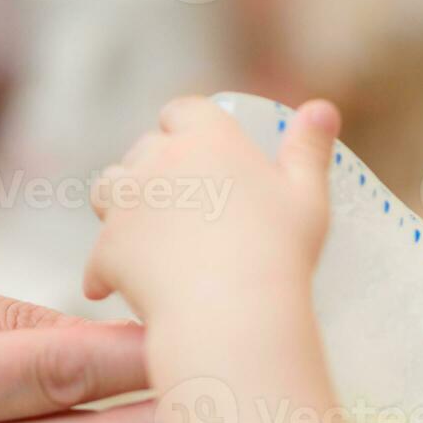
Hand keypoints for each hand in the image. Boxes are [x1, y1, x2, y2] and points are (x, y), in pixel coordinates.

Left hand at [84, 96, 340, 323]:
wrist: (234, 314)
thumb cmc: (278, 253)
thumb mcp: (308, 198)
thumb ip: (309, 150)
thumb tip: (323, 108)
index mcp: (207, 138)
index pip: (182, 111)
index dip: (187, 127)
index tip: (198, 150)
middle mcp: (158, 160)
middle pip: (142, 149)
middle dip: (155, 169)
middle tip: (182, 203)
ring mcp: (126, 204)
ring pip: (108, 189)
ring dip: (122, 205)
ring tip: (147, 235)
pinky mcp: (107, 249)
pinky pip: (99, 256)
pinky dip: (109, 271)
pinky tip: (123, 289)